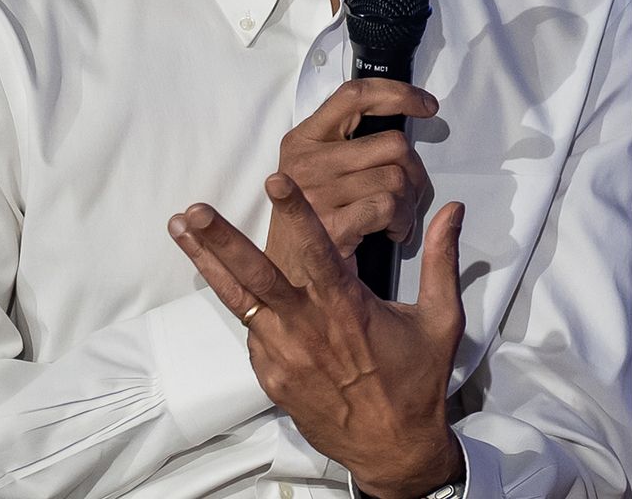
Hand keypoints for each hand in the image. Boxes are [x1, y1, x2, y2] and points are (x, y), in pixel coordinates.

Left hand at [170, 173, 465, 498]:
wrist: (392, 450)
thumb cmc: (418, 382)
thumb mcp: (441, 320)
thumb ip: (441, 260)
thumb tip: (452, 209)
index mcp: (348, 310)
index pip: (318, 253)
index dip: (296, 216)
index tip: (275, 180)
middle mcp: (308, 329)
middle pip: (257, 279)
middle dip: (223, 241)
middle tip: (194, 210)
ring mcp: (283, 355)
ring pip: (239, 300)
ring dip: (208, 262)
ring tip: (179, 227)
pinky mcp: (271, 376)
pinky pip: (250, 331)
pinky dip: (236, 301)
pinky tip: (214, 270)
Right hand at [271, 78, 435, 274]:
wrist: (292, 279)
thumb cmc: (314, 223)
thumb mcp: (321, 171)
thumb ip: (353, 142)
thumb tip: (406, 118)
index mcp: (303, 139)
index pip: (355, 95)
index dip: (398, 94)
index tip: (426, 105)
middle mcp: (305, 161)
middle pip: (392, 143)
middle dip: (415, 171)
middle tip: (409, 193)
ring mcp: (315, 194)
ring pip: (397, 178)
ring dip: (410, 203)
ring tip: (397, 218)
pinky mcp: (330, 227)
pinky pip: (388, 206)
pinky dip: (403, 222)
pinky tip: (393, 233)